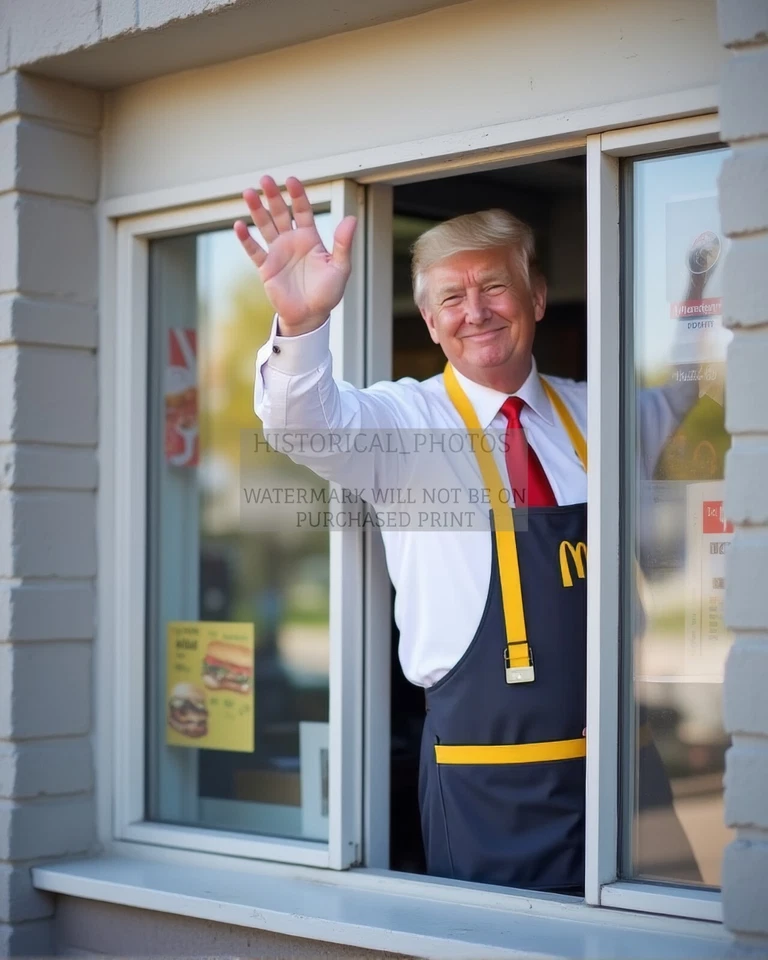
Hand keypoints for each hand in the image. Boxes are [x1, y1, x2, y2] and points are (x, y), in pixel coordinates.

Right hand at [234, 176, 356, 335]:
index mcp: (310, 238)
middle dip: (273, 196)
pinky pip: (254, 250)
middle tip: (265, 179)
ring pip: (265, 226)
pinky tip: (239, 226)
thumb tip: (350, 219)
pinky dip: (246, 239)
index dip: (297, 195)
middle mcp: (292, 241)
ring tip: (248, 193)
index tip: (291, 180)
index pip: (302, 210)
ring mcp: (277, 253)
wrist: (310, 316)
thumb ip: (343, 244)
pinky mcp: (266, 268)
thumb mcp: (340, 268)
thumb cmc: (327, 293)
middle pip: (280, 213)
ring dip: (256, 210)